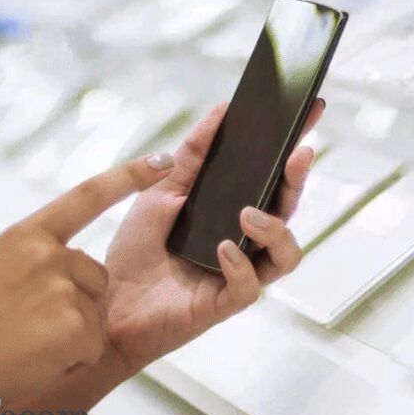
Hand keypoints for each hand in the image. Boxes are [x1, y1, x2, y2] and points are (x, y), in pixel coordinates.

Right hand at [0, 155, 172, 409]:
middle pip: (96, 276)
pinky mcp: (74, 324)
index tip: (162, 160)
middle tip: (25, 328)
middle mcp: (45, 254)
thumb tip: (67, 260)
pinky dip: (71, 359)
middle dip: (76, 306)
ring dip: (72, 335)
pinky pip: (93, 343)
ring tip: (26, 344)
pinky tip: (36, 360)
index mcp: (24, 236)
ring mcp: (60, 286)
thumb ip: (35, 260)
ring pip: (96, 311)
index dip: (128, 177)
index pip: (87, 196)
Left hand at [103, 100, 322, 370]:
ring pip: (286, 255)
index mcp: (235, 213)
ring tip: (249, 213)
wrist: (102, 304)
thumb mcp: (161, 189)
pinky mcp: (222, 304)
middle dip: (297, 180)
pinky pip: (249, 287)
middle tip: (297, 154)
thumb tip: (222, 110)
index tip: (311, 113)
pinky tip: (223, 248)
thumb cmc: (136, 250)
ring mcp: (238, 274)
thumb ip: (193, 154)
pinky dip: (241, 266)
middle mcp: (246, 243)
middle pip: (288, 211)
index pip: (275, 179)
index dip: (294, 150)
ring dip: (276, 229)